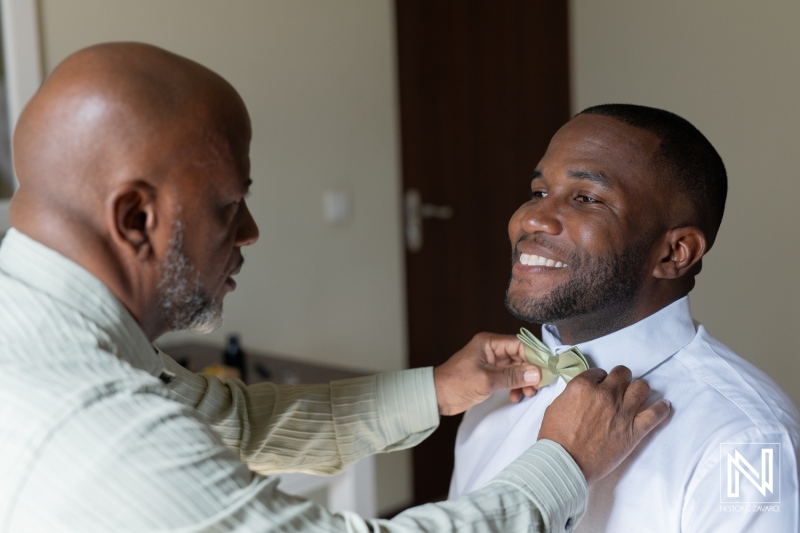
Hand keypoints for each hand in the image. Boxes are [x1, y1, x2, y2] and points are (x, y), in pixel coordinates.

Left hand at [433, 333, 540, 415]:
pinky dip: (516, 387)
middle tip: (538, 387)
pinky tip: (516, 397)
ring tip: (527, 394)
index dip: (535, 356)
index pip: (520, 344)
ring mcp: (492, 363)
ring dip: (524, 381)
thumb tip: (537, 373)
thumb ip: (513, 376)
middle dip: (531, 372)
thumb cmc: (456, 383)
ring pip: (517, 369)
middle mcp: (492, 350)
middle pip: (521, 357)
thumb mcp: (487, 380)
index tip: (547, 370)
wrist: (437, 397)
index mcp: (489, 343)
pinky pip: (510, 378)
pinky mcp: (491, 375)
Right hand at [538, 366, 669, 484]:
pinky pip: (655, 415)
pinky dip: (662, 409)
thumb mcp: (555, 406)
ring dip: (639, 389)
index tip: (600, 385)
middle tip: (619, 386)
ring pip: (641, 388)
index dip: (599, 379)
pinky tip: (663, 406)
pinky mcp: (634, 431)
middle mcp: (605, 395)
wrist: (565, 462)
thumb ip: (571, 395)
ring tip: (637, 395)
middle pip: (623, 375)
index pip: (598, 372)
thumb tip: (580, 395)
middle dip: (621, 378)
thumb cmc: (555, 438)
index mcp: (583, 386)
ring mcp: (622, 412)